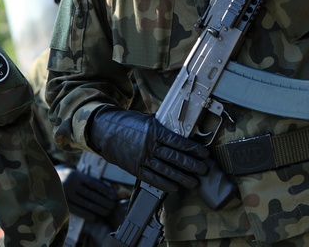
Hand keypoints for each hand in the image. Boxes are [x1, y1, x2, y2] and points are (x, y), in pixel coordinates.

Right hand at [62, 168, 117, 220]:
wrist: (45, 183)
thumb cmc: (67, 180)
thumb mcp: (76, 176)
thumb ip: (88, 182)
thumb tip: (108, 191)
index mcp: (76, 175)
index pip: (93, 183)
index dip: (105, 190)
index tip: (114, 196)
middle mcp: (70, 184)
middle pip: (91, 194)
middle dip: (104, 201)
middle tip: (113, 205)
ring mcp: (65, 194)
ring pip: (86, 203)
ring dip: (98, 208)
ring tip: (107, 211)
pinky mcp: (63, 203)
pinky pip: (78, 210)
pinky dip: (87, 214)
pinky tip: (95, 217)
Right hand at [85, 106, 208, 192]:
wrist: (105, 130)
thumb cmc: (128, 123)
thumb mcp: (147, 120)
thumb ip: (163, 127)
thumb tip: (181, 132)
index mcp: (154, 131)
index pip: (178, 142)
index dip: (193, 149)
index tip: (203, 154)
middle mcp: (149, 146)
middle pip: (175, 158)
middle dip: (192, 165)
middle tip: (204, 170)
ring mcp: (142, 158)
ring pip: (166, 171)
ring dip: (182, 178)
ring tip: (193, 182)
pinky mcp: (135, 168)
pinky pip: (152, 179)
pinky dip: (165, 184)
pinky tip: (175, 188)